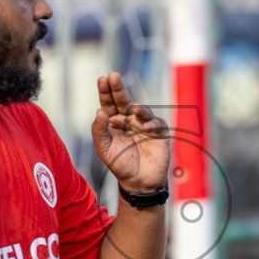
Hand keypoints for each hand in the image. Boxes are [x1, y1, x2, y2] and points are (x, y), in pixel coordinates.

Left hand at [92, 72, 170, 193]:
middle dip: (119, 89)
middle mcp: (129, 119)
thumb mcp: (104, 149)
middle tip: (113, 76)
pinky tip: (147, 127)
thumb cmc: (120, 164)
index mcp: (114, 121)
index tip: (102, 79)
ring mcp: (145, 125)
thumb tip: (99, 111)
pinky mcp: (159, 133)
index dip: (106, 91)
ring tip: (131, 109)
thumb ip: (99, 131)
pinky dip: (152, 124)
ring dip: (137, 108)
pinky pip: (157, 124)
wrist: (139, 182)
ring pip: (142, 110)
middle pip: (124, 100)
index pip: (109, 103)